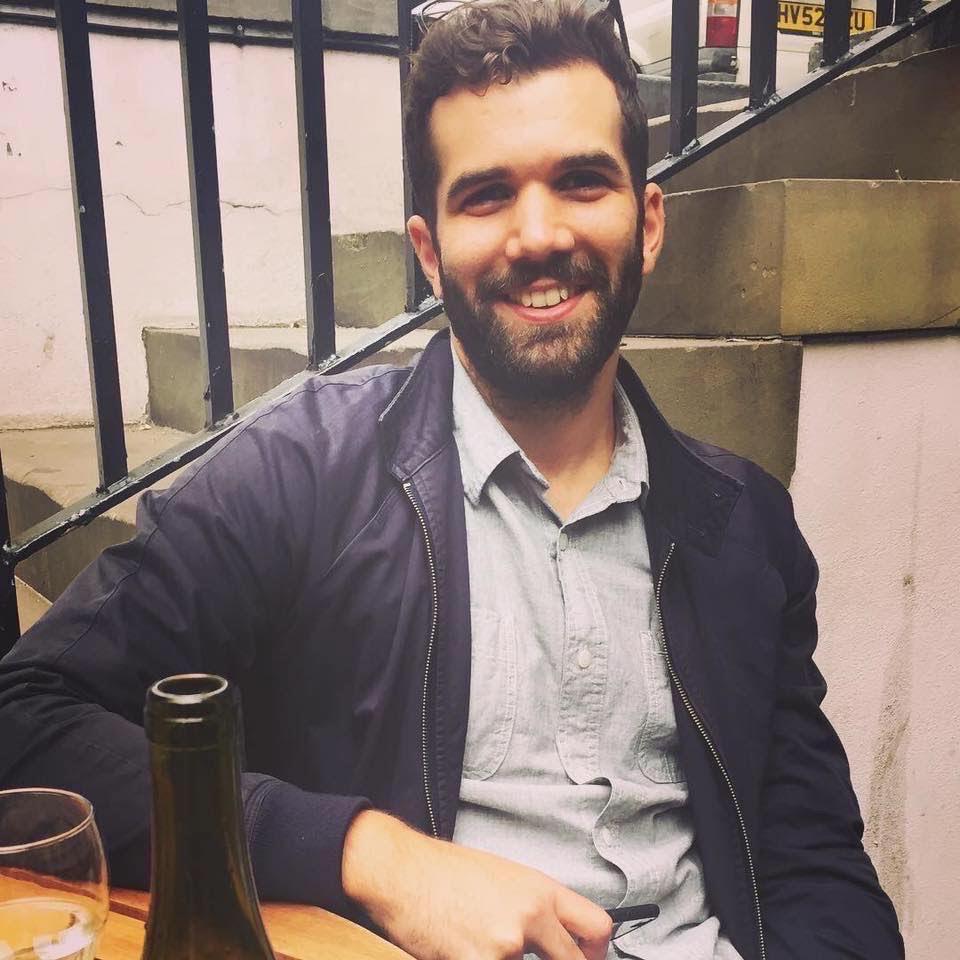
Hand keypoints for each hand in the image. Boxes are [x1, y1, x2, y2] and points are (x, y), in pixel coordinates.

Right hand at [342, 810, 611, 959]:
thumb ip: (533, 908)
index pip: (597, 926)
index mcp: (540, 890)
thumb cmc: (443, 872)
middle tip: (535, 958)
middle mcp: (531, 915)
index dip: (597, 954)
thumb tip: (552, 938)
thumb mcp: (502, 878)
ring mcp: (508, 944)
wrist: (402, 872)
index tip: (588, 959)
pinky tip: (459, 948)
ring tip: (475, 939)